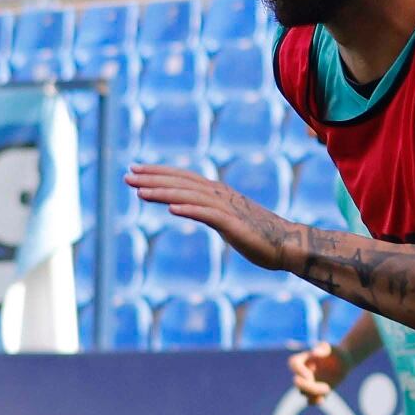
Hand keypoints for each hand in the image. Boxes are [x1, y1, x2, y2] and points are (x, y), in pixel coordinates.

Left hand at [130, 166, 300, 271]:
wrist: (287, 245)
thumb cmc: (258, 235)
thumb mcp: (225, 220)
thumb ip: (206, 211)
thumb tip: (185, 209)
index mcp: (217, 192)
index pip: (182, 178)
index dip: (158, 172)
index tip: (134, 170)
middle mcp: (220, 195)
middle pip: (181, 183)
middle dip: (152, 179)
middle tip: (127, 176)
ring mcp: (227, 209)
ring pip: (189, 196)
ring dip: (164, 193)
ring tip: (140, 192)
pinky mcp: (234, 225)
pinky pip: (209, 215)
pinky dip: (190, 210)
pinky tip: (171, 210)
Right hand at [286, 341, 343, 402]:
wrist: (344, 362)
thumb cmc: (336, 352)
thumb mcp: (332, 348)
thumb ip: (323, 348)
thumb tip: (314, 352)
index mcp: (304, 359)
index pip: (294, 363)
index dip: (299, 371)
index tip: (310, 376)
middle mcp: (303, 372)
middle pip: (297, 382)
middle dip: (308, 386)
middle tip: (325, 386)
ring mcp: (309, 383)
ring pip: (303, 392)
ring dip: (314, 393)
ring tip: (328, 388)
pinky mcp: (316, 392)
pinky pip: (310, 401)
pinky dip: (314, 401)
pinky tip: (322, 399)